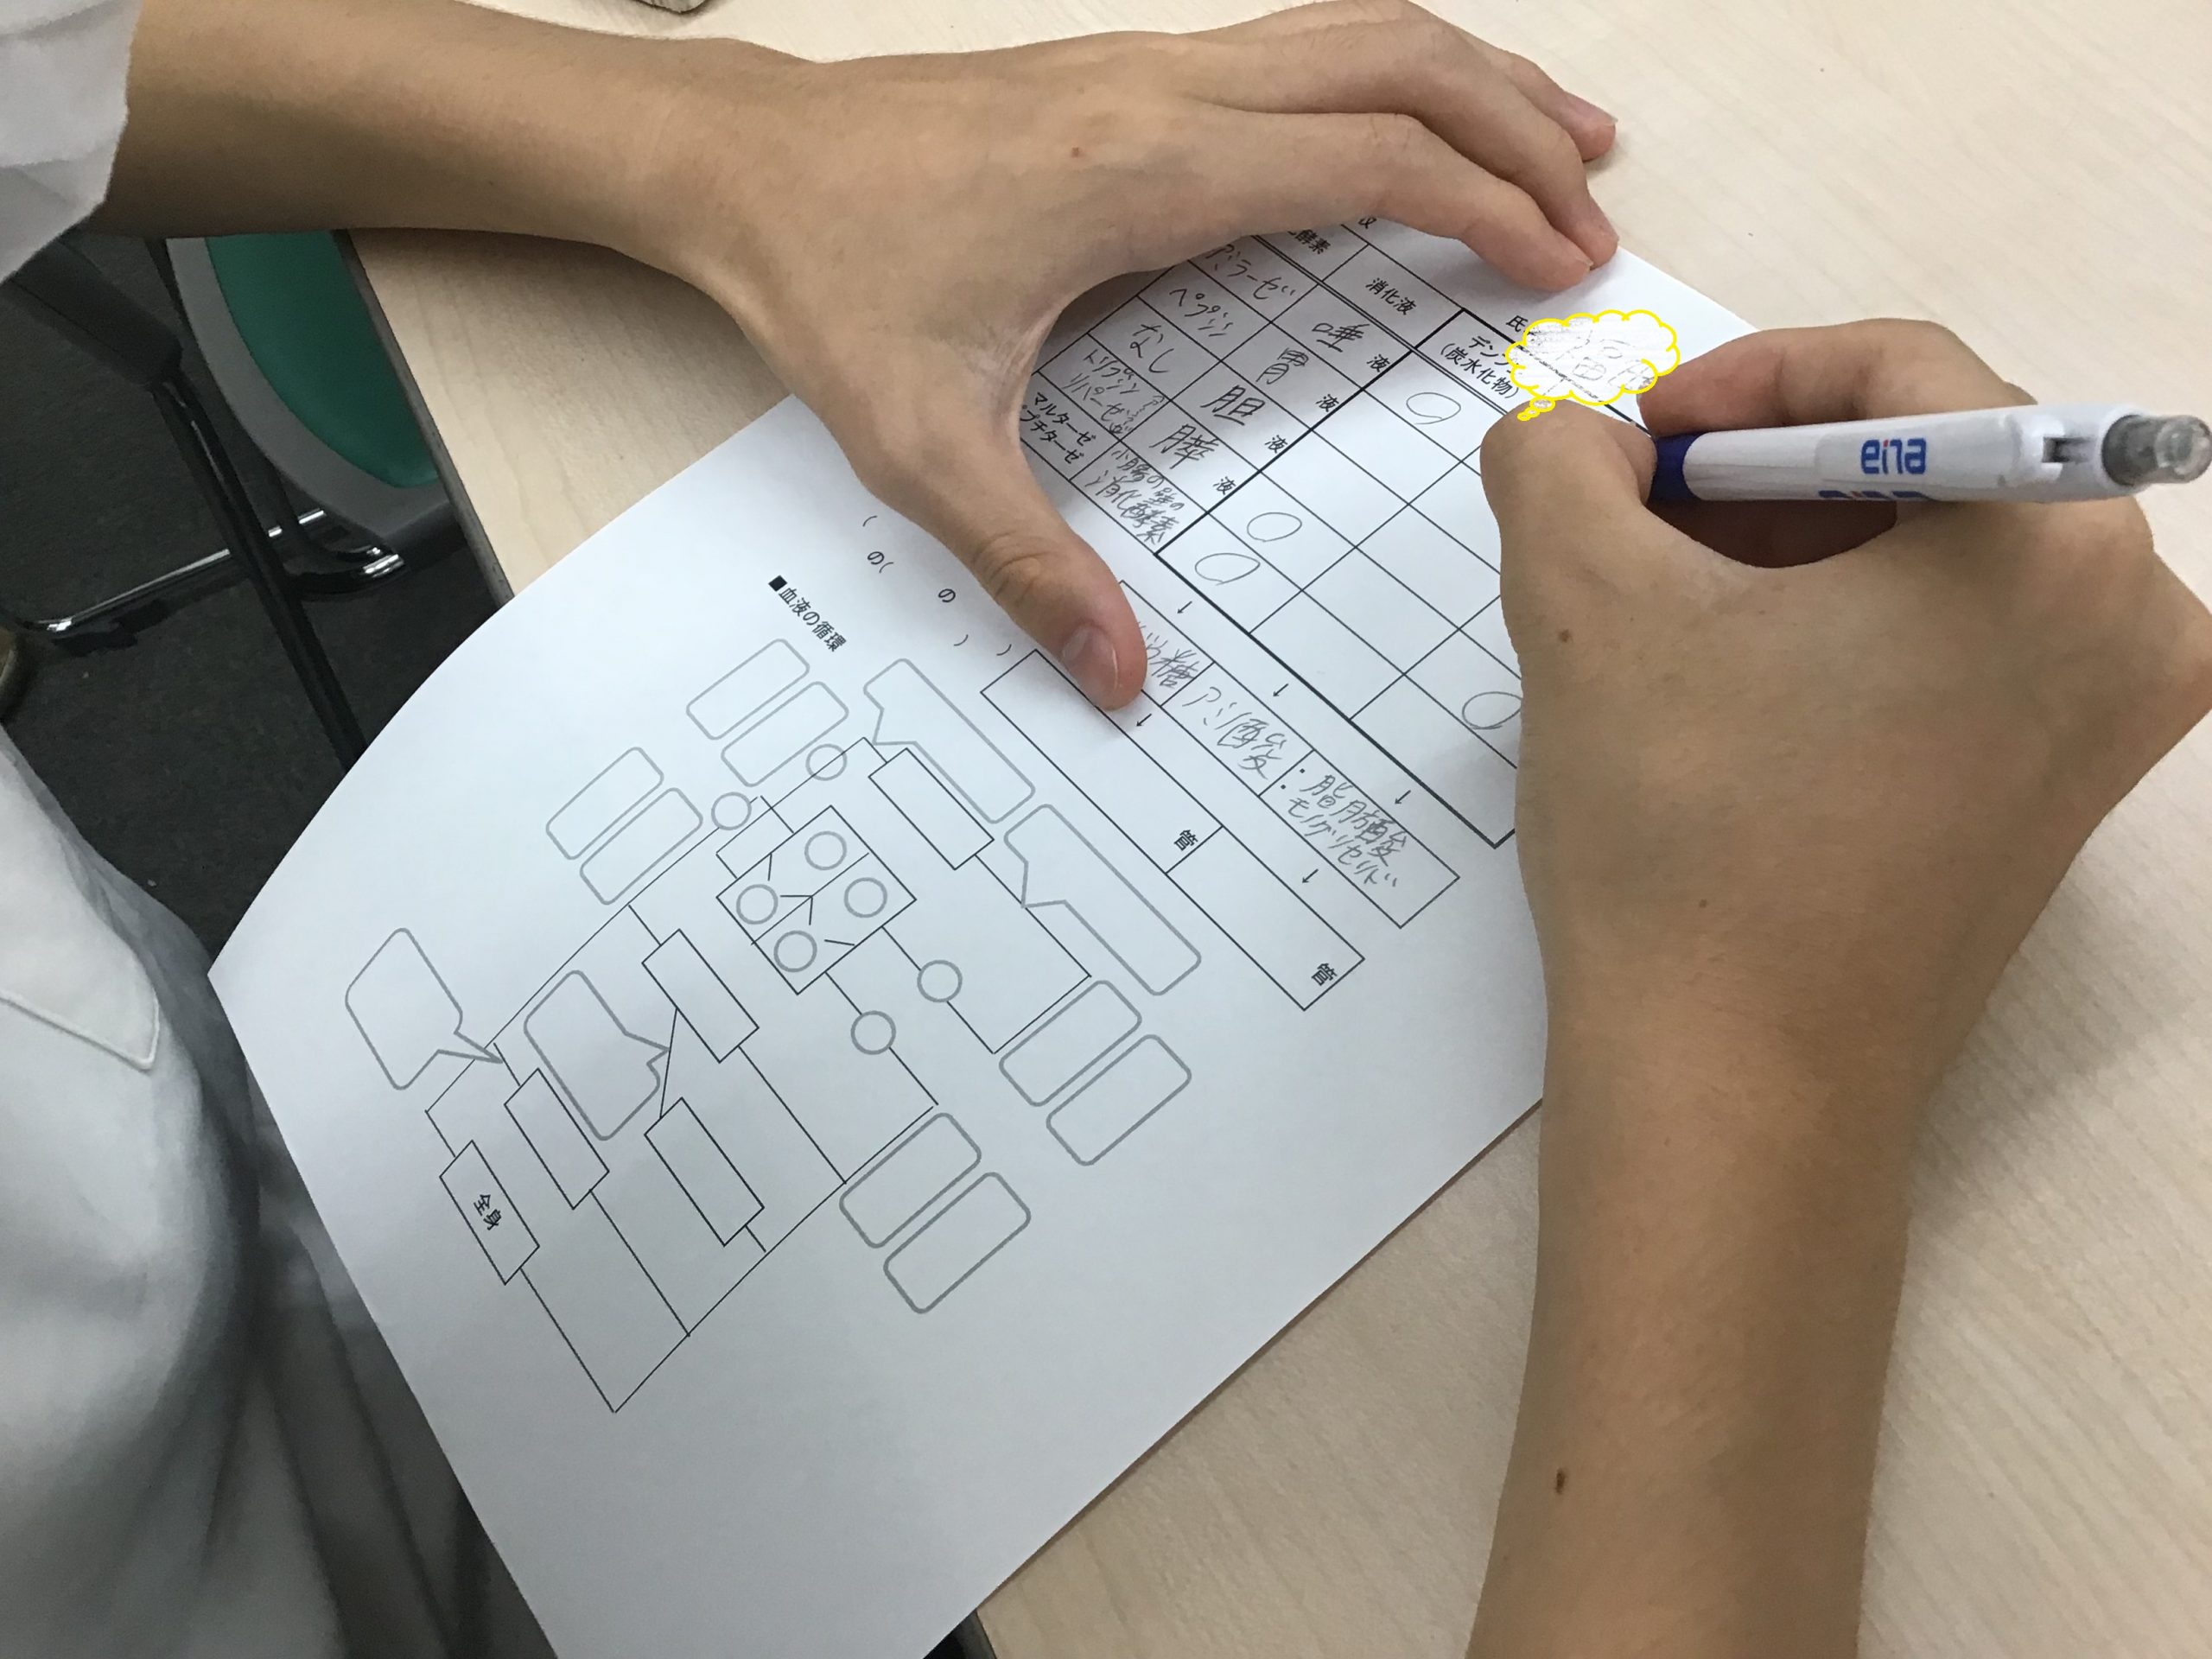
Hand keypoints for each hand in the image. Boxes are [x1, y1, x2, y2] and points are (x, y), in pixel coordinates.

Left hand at [638, 1, 1617, 705]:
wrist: (740, 166)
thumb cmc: (828, 282)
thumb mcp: (921, 449)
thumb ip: (1030, 565)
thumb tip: (1117, 677)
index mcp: (1144, 171)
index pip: (1369, 163)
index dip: (1486, 211)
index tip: (1564, 271)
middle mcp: (1164, 88)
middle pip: (1398, 58)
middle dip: (1518, 124)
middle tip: (1597, 210)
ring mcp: (1148, 61)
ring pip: (1356, 26)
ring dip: (1472, 75)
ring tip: (1563, 141)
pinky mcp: (1128, 68)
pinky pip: (1300, 41)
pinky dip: (1391, 73)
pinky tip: (1411, 130)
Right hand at [1483, 321, 2211, 1111]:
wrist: (1737, 1094)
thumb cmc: (1682, 841)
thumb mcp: (1585, 608)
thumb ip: (1557, 462)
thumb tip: (1577, 436)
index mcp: (2055, 543)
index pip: (1901, 369)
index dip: (1744, 377)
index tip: (1635, 439)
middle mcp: (2132, 618)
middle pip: (1932, 462)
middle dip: (1763, 474)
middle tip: (1635, 525)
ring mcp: (2114, 717)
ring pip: (1941, 557)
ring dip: (1796, 552)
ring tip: (1667, 611)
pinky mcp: (2068, 792)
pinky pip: (1961, 647)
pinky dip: (1847, 632)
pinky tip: (1735, 686)